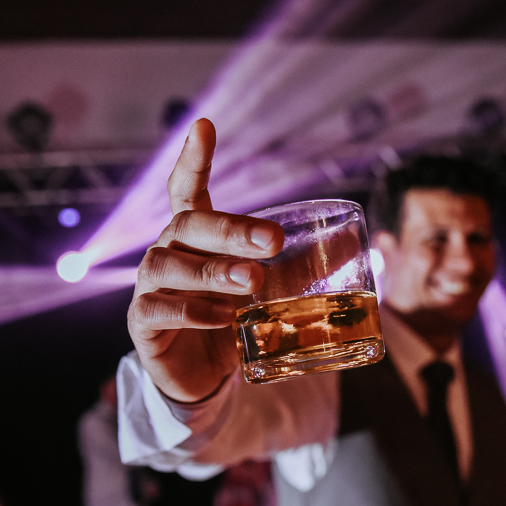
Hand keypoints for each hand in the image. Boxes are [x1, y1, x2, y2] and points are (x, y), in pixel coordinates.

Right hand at [128, 119, 283, 401]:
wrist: (201, 380)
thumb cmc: (232, 325)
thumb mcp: (265, 295)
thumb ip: (294, 273)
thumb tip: (361, 258)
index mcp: (194, 239)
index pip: (185, 190)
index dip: (193, 159)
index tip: (205, 125)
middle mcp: (167, 253)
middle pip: (187, 226)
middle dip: (231, 229)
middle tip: (273, 242)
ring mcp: (149, 287)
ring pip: (168, 265)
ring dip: (214, 271)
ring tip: (253, 282)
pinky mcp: (143, 324)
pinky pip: (159, 309)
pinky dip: (192, 311)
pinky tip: (224, 318)